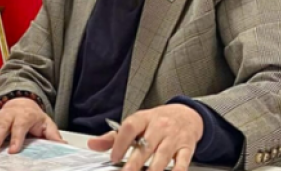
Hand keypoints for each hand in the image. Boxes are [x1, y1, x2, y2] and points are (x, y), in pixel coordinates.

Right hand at [0, 97, 64, 154]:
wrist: (22, 103)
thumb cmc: (33, 117)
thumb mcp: (46, 123)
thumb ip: (53, 135)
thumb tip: (63, 145)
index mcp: (24, 117)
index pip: (20, 128)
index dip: (16, 139)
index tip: (12, 150)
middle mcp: (8, 116)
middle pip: (0, 128)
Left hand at [87, 104, 202, 170]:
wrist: (187, 115)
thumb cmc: (158, 121)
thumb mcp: (137, 123)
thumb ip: (114, 136)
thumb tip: (93, 144)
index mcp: (144, 119)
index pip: (130, 127)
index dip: (121, 142)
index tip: (114, 157)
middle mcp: (160, 127)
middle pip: (146, 145)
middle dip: (135, 162)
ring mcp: (174, 138)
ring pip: (163, 155)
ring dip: (153, 169)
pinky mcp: (187, 148)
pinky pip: (182, 162)